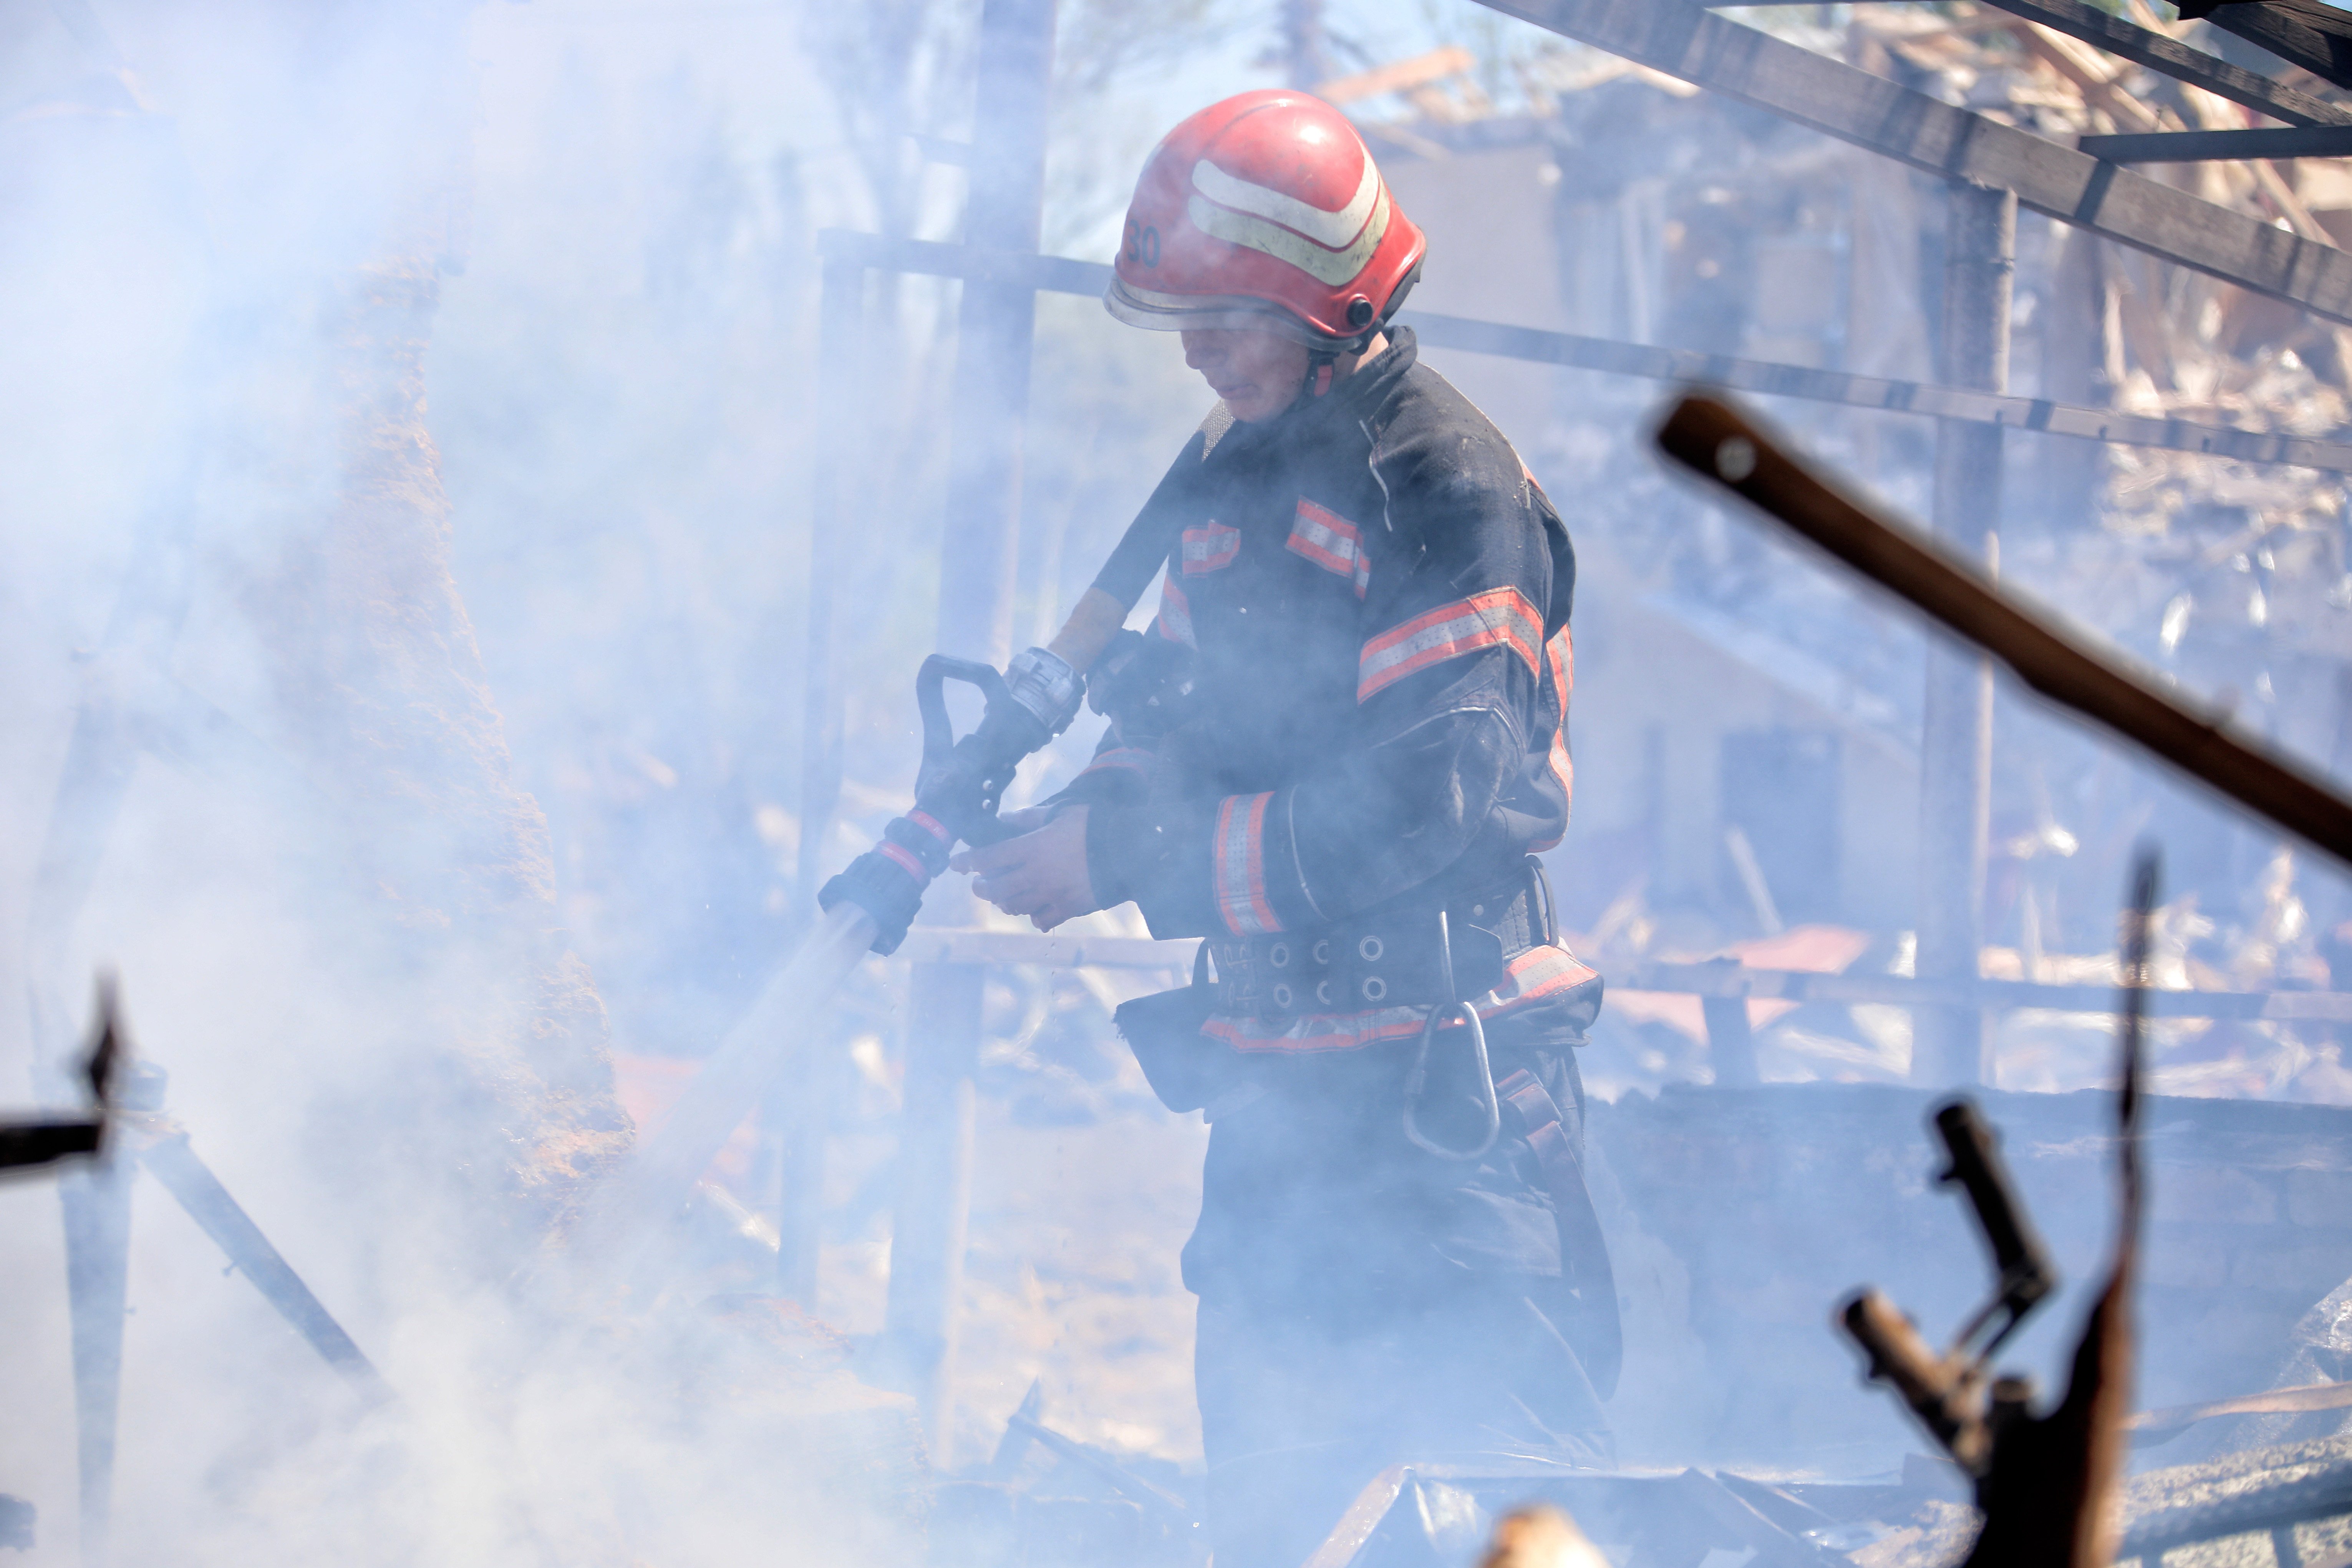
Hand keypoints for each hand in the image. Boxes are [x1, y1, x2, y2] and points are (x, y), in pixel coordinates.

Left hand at [951, 807, 1100, 930]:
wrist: (1130, 850)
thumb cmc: (1094, 825)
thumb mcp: (1061, 813)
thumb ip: (1029, 817)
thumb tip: (1005, 819)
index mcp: (1032, 848)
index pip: (988, 858)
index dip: (966, 861)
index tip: (956, 863)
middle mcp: (1037, 875)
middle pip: (994, 889)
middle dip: (981, 887)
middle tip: (980, 882)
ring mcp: (1052, 895)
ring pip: (1014, 906)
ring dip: (1005, 901)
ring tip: (1005, 894)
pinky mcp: (1069, 908)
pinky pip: (1041, 919)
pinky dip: (1034, 915)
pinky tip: (1036, 907)